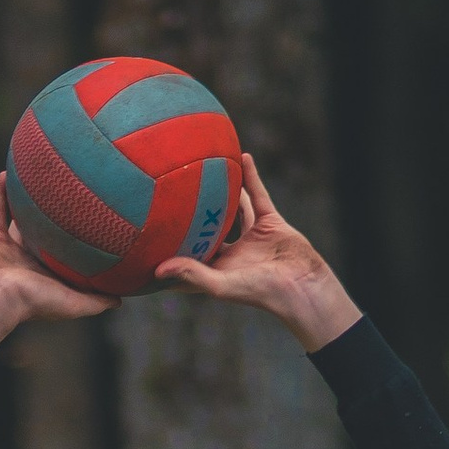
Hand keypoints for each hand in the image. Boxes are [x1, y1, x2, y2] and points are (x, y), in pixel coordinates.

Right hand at [0, 176, 117, 365]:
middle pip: (44, 233)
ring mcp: (9, 249)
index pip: (65, 255)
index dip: (76, 240)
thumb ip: (97, 302)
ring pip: (19, 219)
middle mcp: (29, 260)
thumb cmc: (34, 302)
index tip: (91, 220)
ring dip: (25, 200)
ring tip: (37, 177)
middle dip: (54, 216)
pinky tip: (6, 173)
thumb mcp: (74, 305)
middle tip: (68, 192)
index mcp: (47, 274)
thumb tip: (121, 299)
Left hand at [153, 151, 359, 352]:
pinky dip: (251, 176)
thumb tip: (157, 269)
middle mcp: (230, 251)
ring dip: (221, 191)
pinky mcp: (269, 222)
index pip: (186, 258)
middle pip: (205, 229)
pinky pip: (257, 194)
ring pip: (232, 208)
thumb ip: (191, 274)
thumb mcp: (221, 284)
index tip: (146, 238)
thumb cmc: (260, 292)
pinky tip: (240, 156)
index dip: (168, 250)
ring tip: (204, 169)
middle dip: (190, 216)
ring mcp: (250, 235)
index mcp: (216, 268)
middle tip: (168, 194)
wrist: (301, 286)